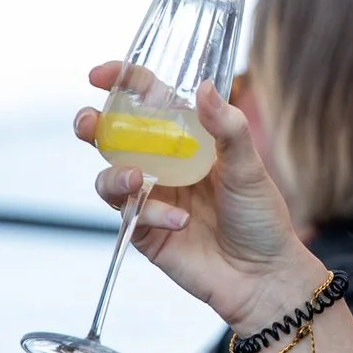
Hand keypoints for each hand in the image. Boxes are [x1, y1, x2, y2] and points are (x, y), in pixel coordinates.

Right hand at [77, 67, 324, 329]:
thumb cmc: (261, 218)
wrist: (264, 277)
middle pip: (113, 136)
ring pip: (109, 177)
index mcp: (188, 140)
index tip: (100, 75)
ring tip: (137, 181)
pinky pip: (130, 216)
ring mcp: (152, 199)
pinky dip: (150, 214)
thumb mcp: (250, 167)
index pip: (148, 102)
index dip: (122, 83)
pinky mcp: (146, 232)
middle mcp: (165, 164)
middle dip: (93, 125)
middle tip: (89, 123)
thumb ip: (227, 128)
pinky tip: (181, 221)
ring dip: (115, 175)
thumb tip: (203, 86)